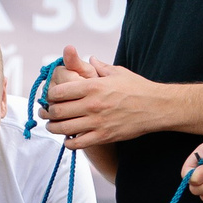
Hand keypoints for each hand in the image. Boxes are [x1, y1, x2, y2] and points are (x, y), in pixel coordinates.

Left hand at [39, 44, 158, 148]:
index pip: (59, 91)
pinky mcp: (103, 136)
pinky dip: (68, 143)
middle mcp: (92, 104)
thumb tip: (89, 58)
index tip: (49, 97)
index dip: (50, 95)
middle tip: (46, 113)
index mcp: (93, 86)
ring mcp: (97, 122)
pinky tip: (68, 139)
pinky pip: (77, 144)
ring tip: (52, 126)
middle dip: (47, 113)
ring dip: (53, 128)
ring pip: (63, 128)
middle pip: (57, 111)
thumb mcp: (117, 72)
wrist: (157, 107)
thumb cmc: (138, 88)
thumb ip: (99, 66)